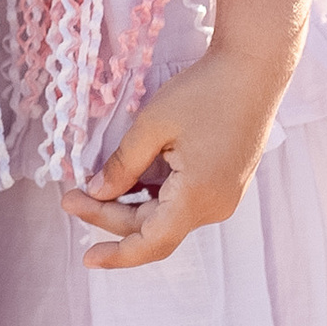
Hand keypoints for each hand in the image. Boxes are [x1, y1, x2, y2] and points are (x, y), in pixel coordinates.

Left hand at [63, 49, 281, 270]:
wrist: (256, 68)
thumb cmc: (206, 91)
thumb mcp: (153, 124)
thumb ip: (123, 165)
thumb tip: (98, 192)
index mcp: (198, 197)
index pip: (151, 243)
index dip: (116, 255)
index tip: (86, 257)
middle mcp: (215, 206)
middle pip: (154, 227)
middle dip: (110, 216)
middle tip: (71, 197)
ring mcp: (224, 196)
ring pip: (167, 215)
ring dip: (130, 206)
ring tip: (93, 188)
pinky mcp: (225, 183)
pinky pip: (183, 201)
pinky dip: (153, 196)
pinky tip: (128, 179)